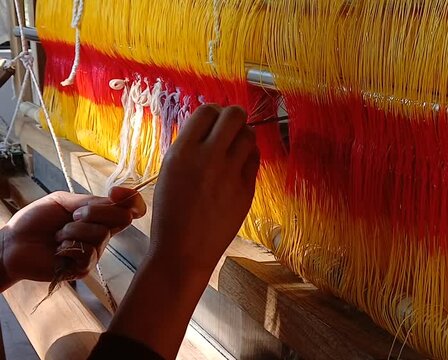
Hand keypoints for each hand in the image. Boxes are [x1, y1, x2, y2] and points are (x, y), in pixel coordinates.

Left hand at [0, 187, 145, 288]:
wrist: (12, 243)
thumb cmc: (35, 221)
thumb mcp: (62, 201)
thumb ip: (89, 201)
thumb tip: (115, 199)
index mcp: (99, 216)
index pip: (130, 209)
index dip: (132, 200)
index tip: (116, 193)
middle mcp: (102, 234)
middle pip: (122, 218)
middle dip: (96, 212)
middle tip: (73, 216)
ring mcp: (94, 252)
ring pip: (101, 235)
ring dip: (74, 231)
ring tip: (58, 236)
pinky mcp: (83, 268)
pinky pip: (88, 253)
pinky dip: (69, 247)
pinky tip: (58, 250)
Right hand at [103, 104, 259, 359]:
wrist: (183, 251)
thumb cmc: (170, 213)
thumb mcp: (169, 173)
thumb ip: (190, 148)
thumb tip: (210, 126)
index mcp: (182, 152)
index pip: (207, 111)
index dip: (213, 112)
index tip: (214, 120)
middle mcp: (208, 158)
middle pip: (234, 116)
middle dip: (234, 117)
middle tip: (230, 128)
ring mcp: (230, 174)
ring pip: (249, 136)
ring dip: (243, 136)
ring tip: (234, 148)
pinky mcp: (246, 189)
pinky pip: (254, 159)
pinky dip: (249, 156)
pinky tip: (240, 164)